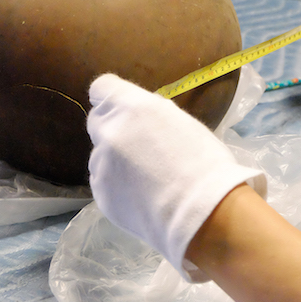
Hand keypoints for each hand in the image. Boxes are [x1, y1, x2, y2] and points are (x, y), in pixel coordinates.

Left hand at [87, 74, 266, 281]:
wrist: (201, 213)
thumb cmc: (203, 163)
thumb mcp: (180, 121)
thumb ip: (150, 113)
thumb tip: (138, 116)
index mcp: (133, 107)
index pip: (101, 87)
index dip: (111, 96)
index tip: (122, 108)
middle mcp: (110, 131)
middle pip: (97, 120)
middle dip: (113, 128)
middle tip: (139, 145)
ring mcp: (101, 164)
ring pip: (100, 153)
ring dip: (115, 159)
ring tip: (145, 177)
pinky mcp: (100, 193)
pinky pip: (103, 180)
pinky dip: (117, 184)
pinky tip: (141, 195)